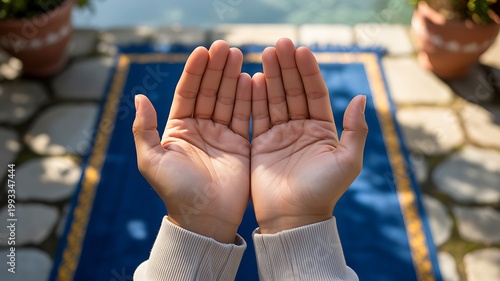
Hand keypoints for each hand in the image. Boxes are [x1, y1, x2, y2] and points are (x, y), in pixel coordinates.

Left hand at [132, 41, 251, 242]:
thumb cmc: (175, 192)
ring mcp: (222, 136)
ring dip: (234, 78)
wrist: (205, 220)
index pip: (187, 92)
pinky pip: (246, 117)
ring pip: (228, 100)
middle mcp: (201, 128)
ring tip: (240, 56)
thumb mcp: (151, 160)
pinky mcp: (241, 145)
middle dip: (217, 69)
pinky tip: (253, 80)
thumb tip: (138, 97)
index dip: (195, 72)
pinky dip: (250, 99)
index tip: (203, 51)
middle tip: (226, 47)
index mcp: (179, 128)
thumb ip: (145, 129)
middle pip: (210, 91)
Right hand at [250, 39, 367, 233]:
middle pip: (293, 91)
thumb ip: (356, 129)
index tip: (301, 51)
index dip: (308, 71)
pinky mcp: (260, 144)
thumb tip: (361, 96)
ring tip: (265, 54)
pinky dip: (254, 98)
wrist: (294, 218)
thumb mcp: (348, 161)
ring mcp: (279, 135)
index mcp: (322, 129)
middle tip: (279, 44)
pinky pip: (256, 116)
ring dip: (271, 76)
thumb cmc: (324, 192)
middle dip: (287, 67)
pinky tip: (253, 79)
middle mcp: (301, 128)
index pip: (315, 93)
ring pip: (274, 99)